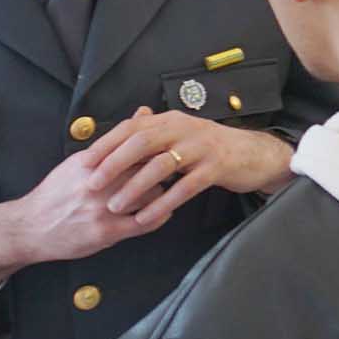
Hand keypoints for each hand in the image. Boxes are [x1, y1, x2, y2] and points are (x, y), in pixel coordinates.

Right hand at [0, 132, 184, 282]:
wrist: (29, 227)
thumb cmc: (57, 193)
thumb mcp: (80, 161)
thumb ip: (115, 140)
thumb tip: (143, 113)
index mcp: (91, 162)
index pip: (135, 147)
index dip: (158, 146)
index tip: (172, 145)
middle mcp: (98, 183)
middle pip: (148, 168)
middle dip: (165, 167)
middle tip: (177, 166)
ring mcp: (103, 208)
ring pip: (151, 195)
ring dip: (164, 193)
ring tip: (168, 189)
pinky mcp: (106, 232)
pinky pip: (145, 222)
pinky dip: (160, 216)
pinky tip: (164, 210)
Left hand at [91, 107, 294, 220]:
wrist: (254, 154)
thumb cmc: (210, 149)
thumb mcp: (180, 135)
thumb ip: (153, 134)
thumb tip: (121, 133)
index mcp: (171, 120)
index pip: (132, 127)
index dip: (106, 144)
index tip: (84, 162)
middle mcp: (184, 128)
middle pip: (142, 142)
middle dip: (114, 164)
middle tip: (93, 185)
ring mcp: (202, 147)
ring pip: (162, 166)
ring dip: (135, 188)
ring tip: (115, 206)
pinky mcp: (216, 168)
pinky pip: (186, 187)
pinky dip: (164, 203)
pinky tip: (148, 218)